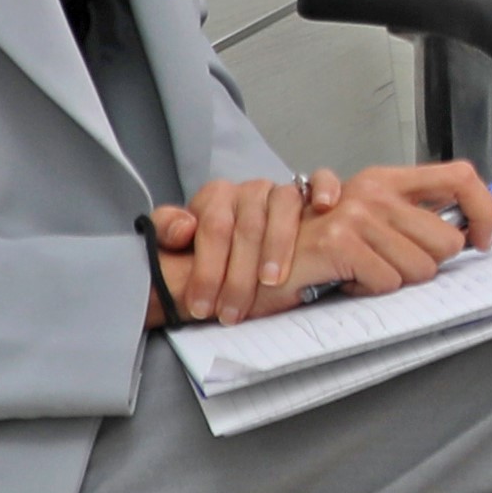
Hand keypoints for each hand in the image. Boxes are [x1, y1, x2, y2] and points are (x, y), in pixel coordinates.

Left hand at [148, 178, 310, 326]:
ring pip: (284, 205)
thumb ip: (167, 229)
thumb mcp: (178, 240)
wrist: (241, 241)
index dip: (207, 269)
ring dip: (279, 244)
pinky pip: (321, 179)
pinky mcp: (311, 191)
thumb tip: (183, 229)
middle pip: (247, 226)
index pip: (212, 228)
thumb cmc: (215, 248)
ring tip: (272, 282)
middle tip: (232, 312)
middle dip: (238, 276)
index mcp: (218, 197)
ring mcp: (282, 190)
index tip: (202, 306)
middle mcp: (251, 190)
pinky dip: (324, 188)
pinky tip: (324, 206)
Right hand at [285, 162, 491, 296]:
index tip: (482, 239)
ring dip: (393, 280)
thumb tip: (466, 235)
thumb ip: (413, 222)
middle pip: (448, 241)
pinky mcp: (339, 242)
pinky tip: (344, 279)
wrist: (263, 264)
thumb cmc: (318, 249)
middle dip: (426, 265)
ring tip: (361, 271)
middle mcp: (374, 191)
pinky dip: (368, 291)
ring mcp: (356, 214)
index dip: (484, 210)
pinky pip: (387, 283)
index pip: (461, 177)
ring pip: (420, 269)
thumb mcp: (369, 223)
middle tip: (389, 265)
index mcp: (386, 180)